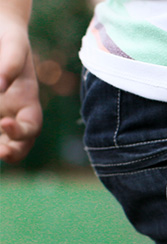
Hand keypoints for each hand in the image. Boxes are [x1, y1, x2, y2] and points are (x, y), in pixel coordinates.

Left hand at [0, 23, 42, 162]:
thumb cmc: (8, 36)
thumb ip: (10, 64)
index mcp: (27, 102)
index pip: (31, 127)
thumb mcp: (12, 45)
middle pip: (18, 144)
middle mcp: (13, 113)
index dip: (21, 132)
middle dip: (9, 152)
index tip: (4, 122)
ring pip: (0, 140)